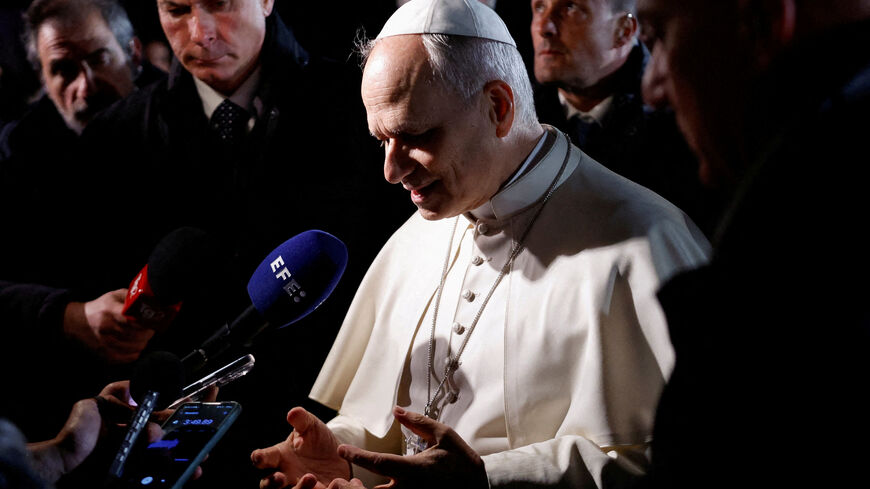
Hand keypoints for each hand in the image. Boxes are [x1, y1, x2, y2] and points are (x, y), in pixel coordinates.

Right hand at [63, 288, 154, 363]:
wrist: (77, 322)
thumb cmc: (101, 307)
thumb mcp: (114, 296)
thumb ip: (132, 297)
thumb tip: (150, 301)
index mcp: (111, 311)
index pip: (134, 320)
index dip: (147, 322)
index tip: (152, 320)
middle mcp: (107, 327)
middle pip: (138, 335)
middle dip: (149, 332)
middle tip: (150, 329)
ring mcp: (105, 343)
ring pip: (136, 347)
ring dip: (144, 342)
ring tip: (143, 337)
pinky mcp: (104, 354)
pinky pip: (127, 358)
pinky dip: (135, 353)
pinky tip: (136, 346)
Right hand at [251, 407, 350, 488]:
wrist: (338, 455)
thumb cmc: (317, 440)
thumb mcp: (311, 426)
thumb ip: (302, 420)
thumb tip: (293, 412)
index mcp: (279, 456)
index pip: (263, 458)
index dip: (259, 458)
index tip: (258, 457)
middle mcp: (284, 474)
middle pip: (269, 484)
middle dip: (271, 482)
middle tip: (280, 477)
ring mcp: (297, 485)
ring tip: (311, 477)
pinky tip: (327, 485)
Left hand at [337, 406, 486, 488]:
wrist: (480, 488)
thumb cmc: (462, 462)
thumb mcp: (444, 435)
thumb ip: (418, 422)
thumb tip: (398, 410)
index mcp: (414, 470)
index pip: (378, 463)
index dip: (357, 456)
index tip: (342, 449)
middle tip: (338, 481)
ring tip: (352, 487)